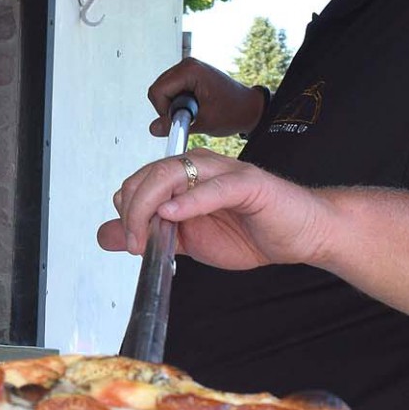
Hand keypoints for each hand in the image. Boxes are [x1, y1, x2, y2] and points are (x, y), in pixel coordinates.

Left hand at [98, 149, 330, 270]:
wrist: (302, 236)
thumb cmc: (249, 233)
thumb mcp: (187, 241)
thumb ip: (149, 236)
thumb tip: (106, 235)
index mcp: (183, 177)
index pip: (139, 181)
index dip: (127, 209)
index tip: (129, 241)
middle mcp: (200, 167)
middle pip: (150, 175)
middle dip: (133, 209)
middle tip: (135, 242)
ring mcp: (224, 172)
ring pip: (174, 174)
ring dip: (151, 205)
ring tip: (147, 235)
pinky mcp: (248, 184)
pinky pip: (213, 187)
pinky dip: (190, 200)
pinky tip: (173, 215)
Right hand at [148, 58, 265, 137]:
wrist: (250, 109)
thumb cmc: (234, 112)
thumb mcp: (203, 122)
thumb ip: (174, 124)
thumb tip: (153, 128)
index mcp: (190, 70)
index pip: (157, 91)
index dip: (163, 110)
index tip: (179, 119)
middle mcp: (187, 65)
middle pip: (158, 89)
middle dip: (167, 107)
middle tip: (188, 116)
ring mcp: (188, 69)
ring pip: (163, 90)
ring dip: (173, 105)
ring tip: (194, 111)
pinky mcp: (190, 76)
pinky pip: (172, 90)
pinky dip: (178, 102)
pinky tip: (193, 107)